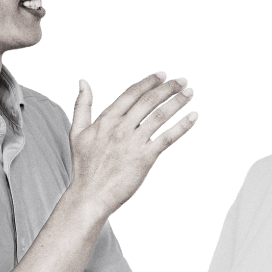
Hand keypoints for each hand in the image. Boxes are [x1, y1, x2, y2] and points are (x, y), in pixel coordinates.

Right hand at [70, 73, 197, 216]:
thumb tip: (83, 81)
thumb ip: (82, 105)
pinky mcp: (145, 158)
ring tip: (190, 92)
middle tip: (182, 80)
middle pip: (149, 100)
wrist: (90, 196)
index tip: (163, 75)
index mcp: (106, 119)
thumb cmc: (84, 167)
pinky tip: (193, 117)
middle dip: (168, 88)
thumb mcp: (77, 132)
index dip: (149, 82)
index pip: (132, 93)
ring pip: (160, 115)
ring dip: (177, 101)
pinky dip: (182, 126)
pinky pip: (167, 137)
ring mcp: (133, 142)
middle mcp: (121, 127)